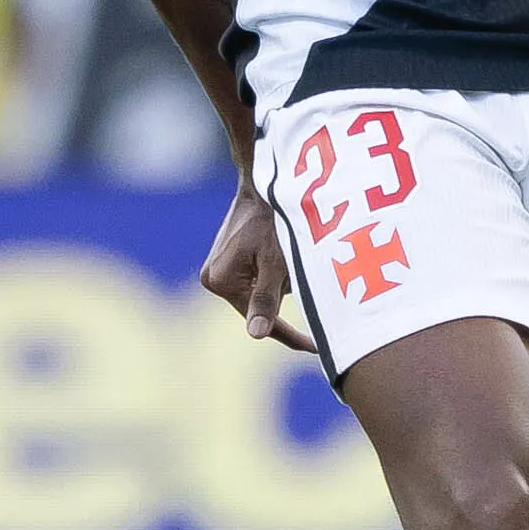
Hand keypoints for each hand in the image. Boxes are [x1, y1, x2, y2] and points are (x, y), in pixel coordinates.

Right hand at [201, 184, 315, 352]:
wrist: (263, 183)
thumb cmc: (273, 218)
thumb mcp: (276, 261)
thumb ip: (265, 298)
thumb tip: (255, 335)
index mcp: (220, 281)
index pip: (260, 319)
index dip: (289, 335)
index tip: (315, 347)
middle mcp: (213, 278)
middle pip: (259, 306)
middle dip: (283, 294)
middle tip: (300, 266)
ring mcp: (219, 269)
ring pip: (261, 292)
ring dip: (281, 281)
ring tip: (288, 250)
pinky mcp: (228, 260)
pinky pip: (257, 278)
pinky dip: (275, 270)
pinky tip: (281, 250)